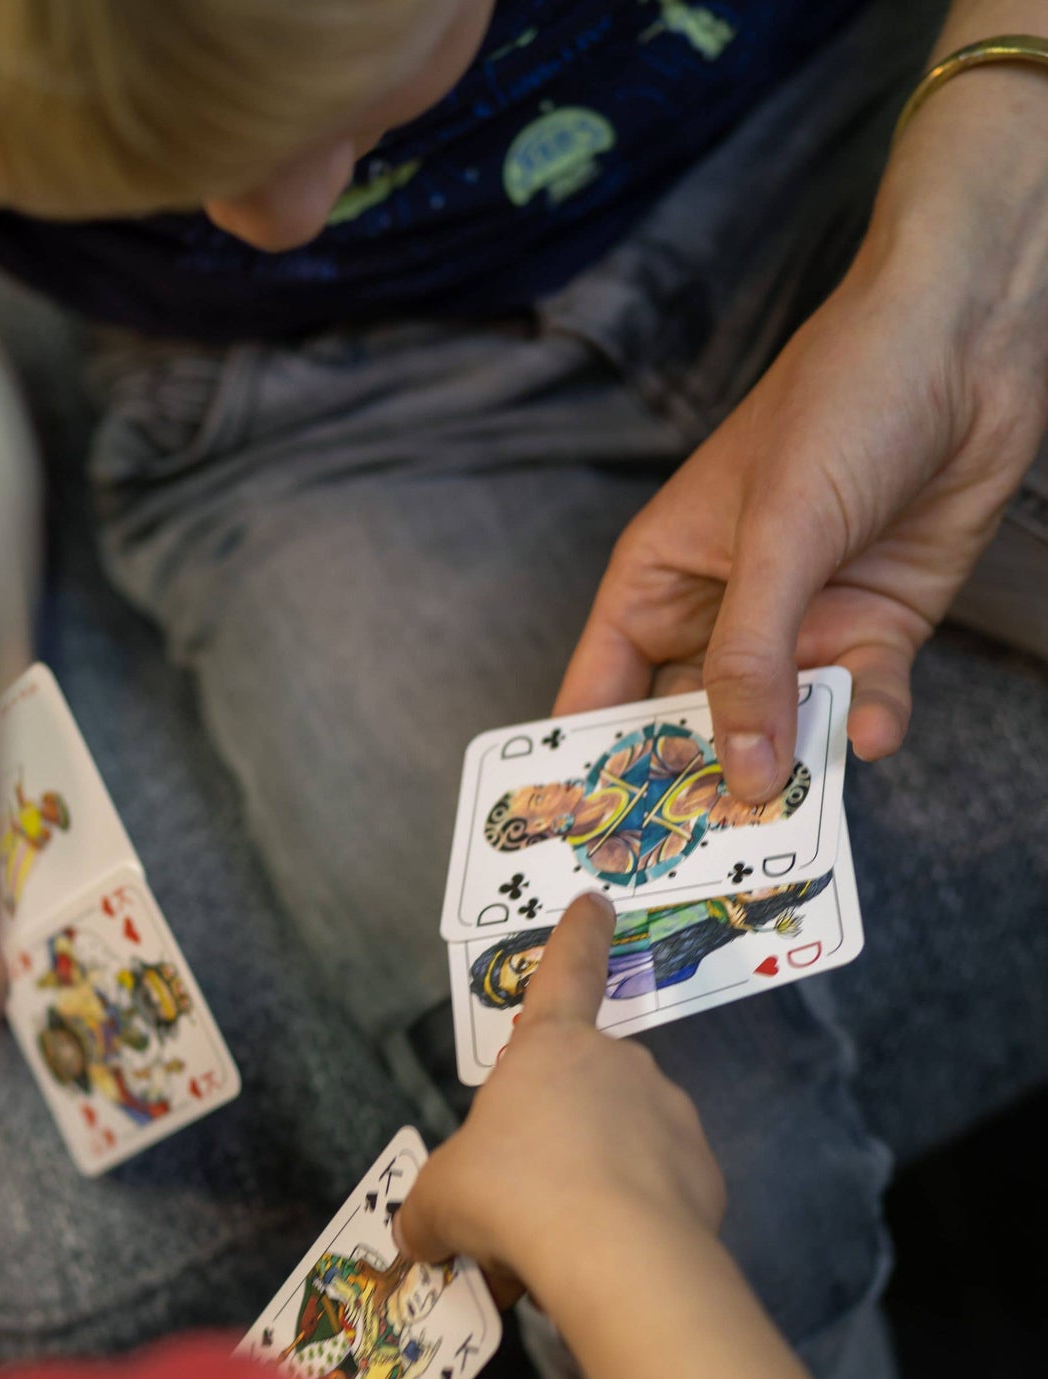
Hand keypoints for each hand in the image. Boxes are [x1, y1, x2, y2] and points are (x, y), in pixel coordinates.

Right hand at [395, 895, 723, 1298]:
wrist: (615, 1258)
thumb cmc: (512, 1195)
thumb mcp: (442, 1200)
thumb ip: (430, 1208)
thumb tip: (416, 1233)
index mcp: (551, 1046)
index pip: (565, 972)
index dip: (577, 936)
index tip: (595, 902)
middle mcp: (617, 1064)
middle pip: (584, 1084)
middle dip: (560, 1129)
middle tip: (528, 1192)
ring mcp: (668, 1114)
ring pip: (626, 1139)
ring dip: (598, 1174)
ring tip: (566, 1237)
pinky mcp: (703, 1173)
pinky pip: (661, 1187)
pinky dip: (636, 1213)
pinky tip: (610, 1254)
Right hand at [556, 85, 1047, 801]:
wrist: (967, 340)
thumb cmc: (837, 405)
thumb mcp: (775, 536)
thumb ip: (748, 659)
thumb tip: (734, 773)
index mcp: (657, 582)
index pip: (602, 688)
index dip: (590, 761)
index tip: (589, 837)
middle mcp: (721, 614)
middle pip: (690, 724)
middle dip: (697, 781)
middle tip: (700, 858)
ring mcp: (798, 624)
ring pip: (778, 724)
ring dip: (789, 764)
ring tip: (794, 819)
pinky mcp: (875, 626)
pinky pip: (859, 698)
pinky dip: (867, 721)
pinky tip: (874, 731)